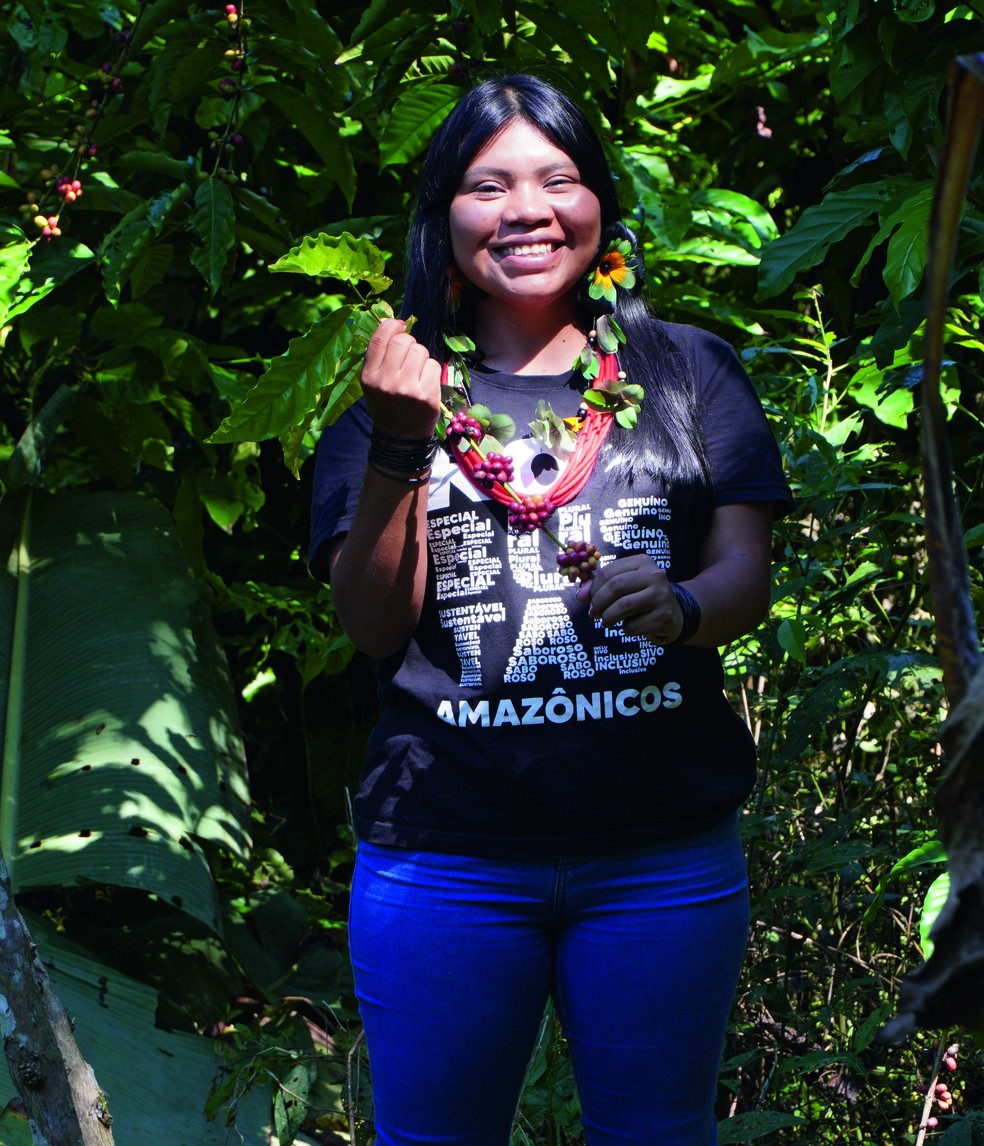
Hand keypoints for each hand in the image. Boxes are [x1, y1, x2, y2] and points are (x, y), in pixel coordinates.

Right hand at [361, 318, 441, 437]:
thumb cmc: (387, 405)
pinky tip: (425, 383)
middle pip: (404, 341)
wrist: (400, 439)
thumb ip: (381, 356)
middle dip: (410, 343)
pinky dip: (431, 371)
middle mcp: (386, 382)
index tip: (399, 326)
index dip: (392, 326)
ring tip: (416, 372)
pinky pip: (433, 365)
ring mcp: (407, 389)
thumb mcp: (374, 382)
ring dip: (421, 357)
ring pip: (421, 351)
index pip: (380, 338)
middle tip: (410, 356)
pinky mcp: (427, 396)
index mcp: (369, 376)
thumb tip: (396, 324)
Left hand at [575, 555, 683, 643]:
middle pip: (616, 587)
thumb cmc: (642, 598)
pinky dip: (625, 629)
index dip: (593, 588)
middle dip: (599, 602)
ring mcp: (662, 595)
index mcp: (642, 562)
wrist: (675, 614)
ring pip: (624, 606)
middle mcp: (655, 575)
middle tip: (593, 613)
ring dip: (608, 617)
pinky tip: (629, 626)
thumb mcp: (625, 586)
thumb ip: (601, 587)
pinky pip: (633, 625)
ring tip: (607, 621)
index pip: (609, 572)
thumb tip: (580, 596)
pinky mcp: (664, 616)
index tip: (587, 600)